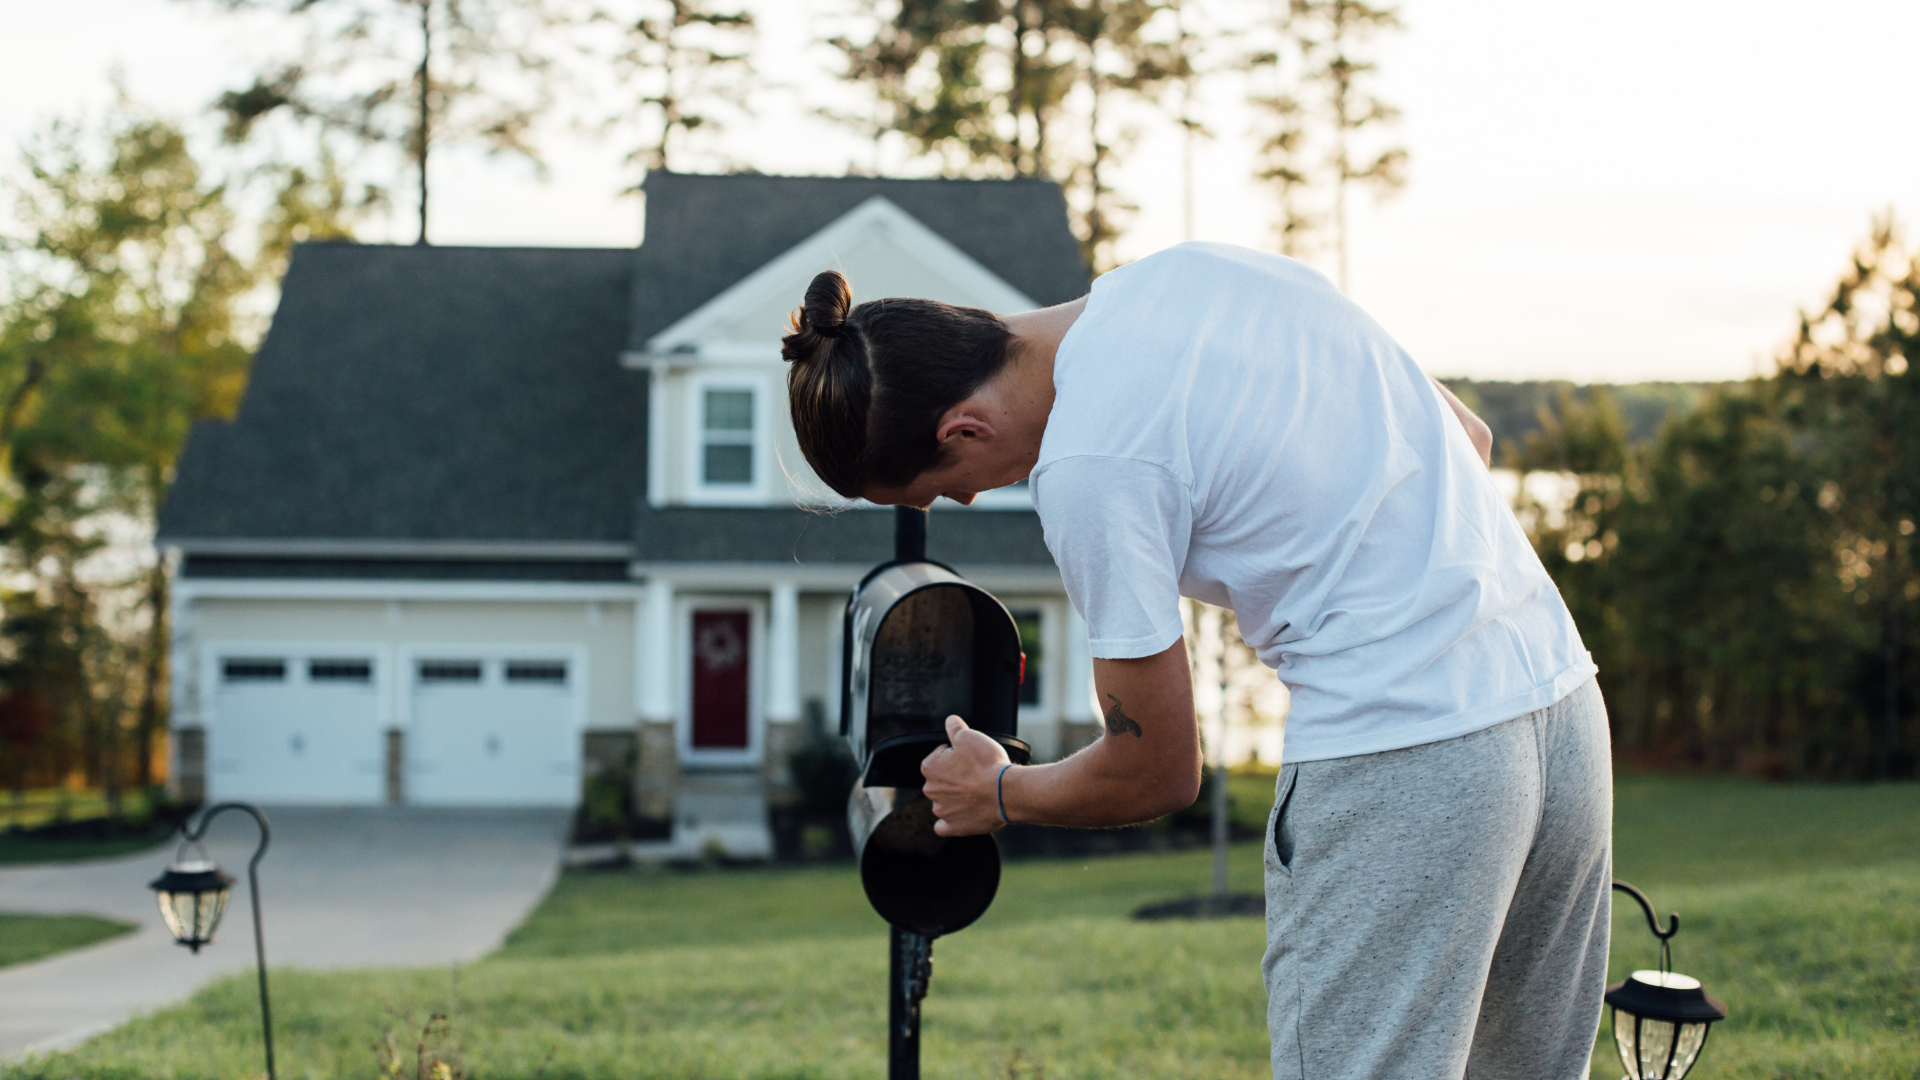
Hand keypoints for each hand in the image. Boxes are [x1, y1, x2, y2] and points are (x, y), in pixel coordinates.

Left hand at [921, 715, 1012, 835]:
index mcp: (929, 767)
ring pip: (943, 802)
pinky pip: (944, 826)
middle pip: (940, 780)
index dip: (955, 754)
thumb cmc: (988, 763)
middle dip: (954, 776)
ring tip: (976, 793)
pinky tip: (962, 815)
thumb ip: (956, 729)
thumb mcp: (971, 737)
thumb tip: (950, 721)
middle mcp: (930, 790)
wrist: (1006, 791)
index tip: (969, 757)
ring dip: (955, 798)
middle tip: (975, 774)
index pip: (938, 756)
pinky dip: (951, 822)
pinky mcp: (954, 827)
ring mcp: (942, 811)